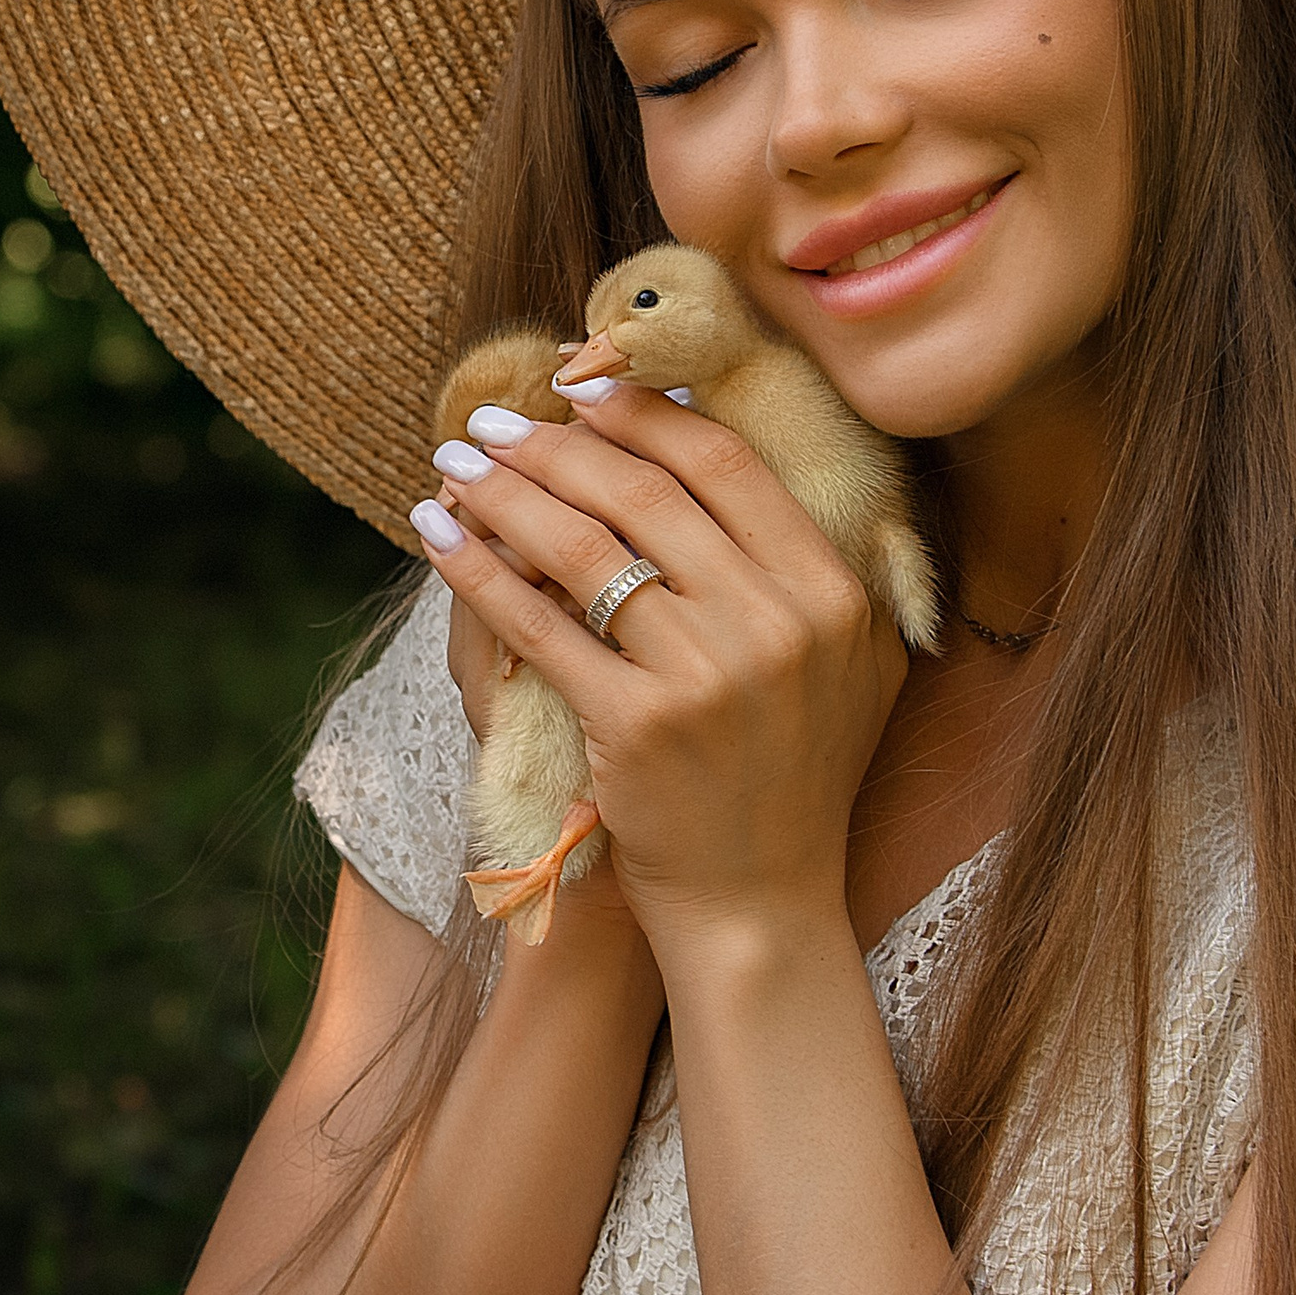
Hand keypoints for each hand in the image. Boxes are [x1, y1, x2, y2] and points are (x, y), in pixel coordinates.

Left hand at [417, 389, 902, 964]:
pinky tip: (440, 535)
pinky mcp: (637, 726)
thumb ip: (826, 565)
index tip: (585, 390)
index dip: (647, 413)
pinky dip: (478, 570)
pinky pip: (539, 624)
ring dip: (505, 491)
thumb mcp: (855, 663)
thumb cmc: (795, 776)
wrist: (761, 904)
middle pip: (646, 493)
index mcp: (830, 591)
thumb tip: (738, 457)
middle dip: (558, 444)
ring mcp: (707, 675)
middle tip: (497, 419)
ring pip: (584, 546)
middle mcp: (777, 622)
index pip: (725, 466)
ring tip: (456, 463)